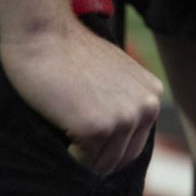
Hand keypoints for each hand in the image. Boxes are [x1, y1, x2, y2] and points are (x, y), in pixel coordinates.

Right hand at [0, 19, 162, 174]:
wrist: (43, 33)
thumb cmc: (68, 53)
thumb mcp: (114, 74)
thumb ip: (124, 100)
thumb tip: (120, 134)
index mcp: (152, 95)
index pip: (135, 142)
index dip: (111, 148)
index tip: (89, 145)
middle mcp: (147, 107)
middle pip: (124, 156)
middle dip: (99, 158)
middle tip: (74, 148)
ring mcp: (124, 118)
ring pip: (105, 162)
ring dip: (83, 158)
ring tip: (65, 136)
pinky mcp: (97, 127)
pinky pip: (84, 159)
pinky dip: (70, 156)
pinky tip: (60, 133)